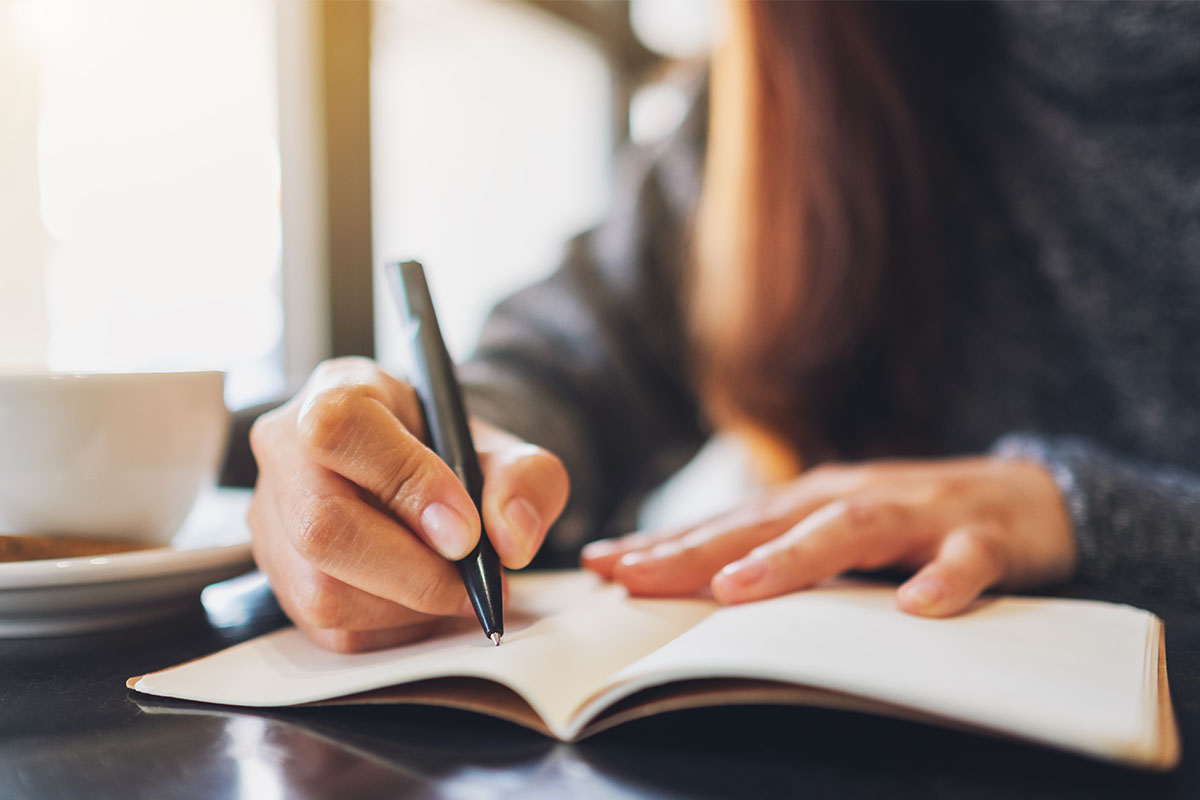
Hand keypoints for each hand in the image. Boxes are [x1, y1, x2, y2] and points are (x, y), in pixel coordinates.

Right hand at [248, 357, 568, 650]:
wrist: (423, 475)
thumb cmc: (452, 454)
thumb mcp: (503, 448)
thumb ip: (524, 480)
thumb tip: (510, 539)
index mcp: (337, 392)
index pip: (341, 430)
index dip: (407, 484)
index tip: (466, 530)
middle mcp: (286, 452)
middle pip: (320, 527)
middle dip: (413, 571)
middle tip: (473, 582)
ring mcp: (272, 520)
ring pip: (323, 592)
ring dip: (408, 607)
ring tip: (455, 588)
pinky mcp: (281, 580)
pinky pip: (331, 630)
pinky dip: (395, 629)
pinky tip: (426, 601)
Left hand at [581, 457, 1075, 615]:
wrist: (1025, 496)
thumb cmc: (912, 521)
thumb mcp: (837, 533)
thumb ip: (779, 552)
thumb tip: (694, 583)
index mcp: (813, 500)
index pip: (727, 524)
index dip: (664, 542)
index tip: (602, 564)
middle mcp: (852, 496)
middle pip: (766, 523)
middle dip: (695, 550)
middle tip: (633, 575)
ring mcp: (916, 511)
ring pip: (849, 532)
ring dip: (792, 559)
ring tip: (738, 588)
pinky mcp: (982, 535)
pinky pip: (965, 558)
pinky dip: (943, 580)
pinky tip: (917, 607)